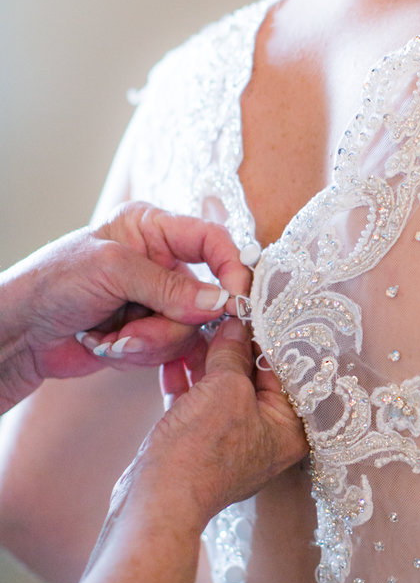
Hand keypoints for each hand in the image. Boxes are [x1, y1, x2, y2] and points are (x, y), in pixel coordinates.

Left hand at [0, 203, 250, 408]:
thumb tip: (219, 302)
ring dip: (149, 341)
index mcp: (154, 228)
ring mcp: (157, 300)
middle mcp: (161, 262)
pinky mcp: (150, 332)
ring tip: (112, 339)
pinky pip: (170, 350)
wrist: (21, 331)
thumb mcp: (111, 270)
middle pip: (205, 296)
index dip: (231, 267)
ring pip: (188, 330)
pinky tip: (109, 346)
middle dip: (170, 322)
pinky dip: (140, 354)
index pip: (212, 239)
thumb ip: (167, 286)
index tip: (235, 298)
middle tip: (133, 330)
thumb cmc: (53, 282)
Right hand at [131, 317, 307, 522]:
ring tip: (196, 324)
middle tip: (222, 310)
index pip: (285, 370)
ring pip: (222, 387)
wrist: (156, 500)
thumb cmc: (202, 451)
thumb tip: (237, 323)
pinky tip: (174, 351)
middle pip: (255, 378)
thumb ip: (234, 352)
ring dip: (207, 357)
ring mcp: (230, 440)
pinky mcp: (198, 442)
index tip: (254, 306)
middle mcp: (266, 435)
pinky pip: (197, 401)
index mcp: (290, 428)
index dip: (268, 336)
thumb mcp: (226, 388)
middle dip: (235, 344)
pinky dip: (187, 378)